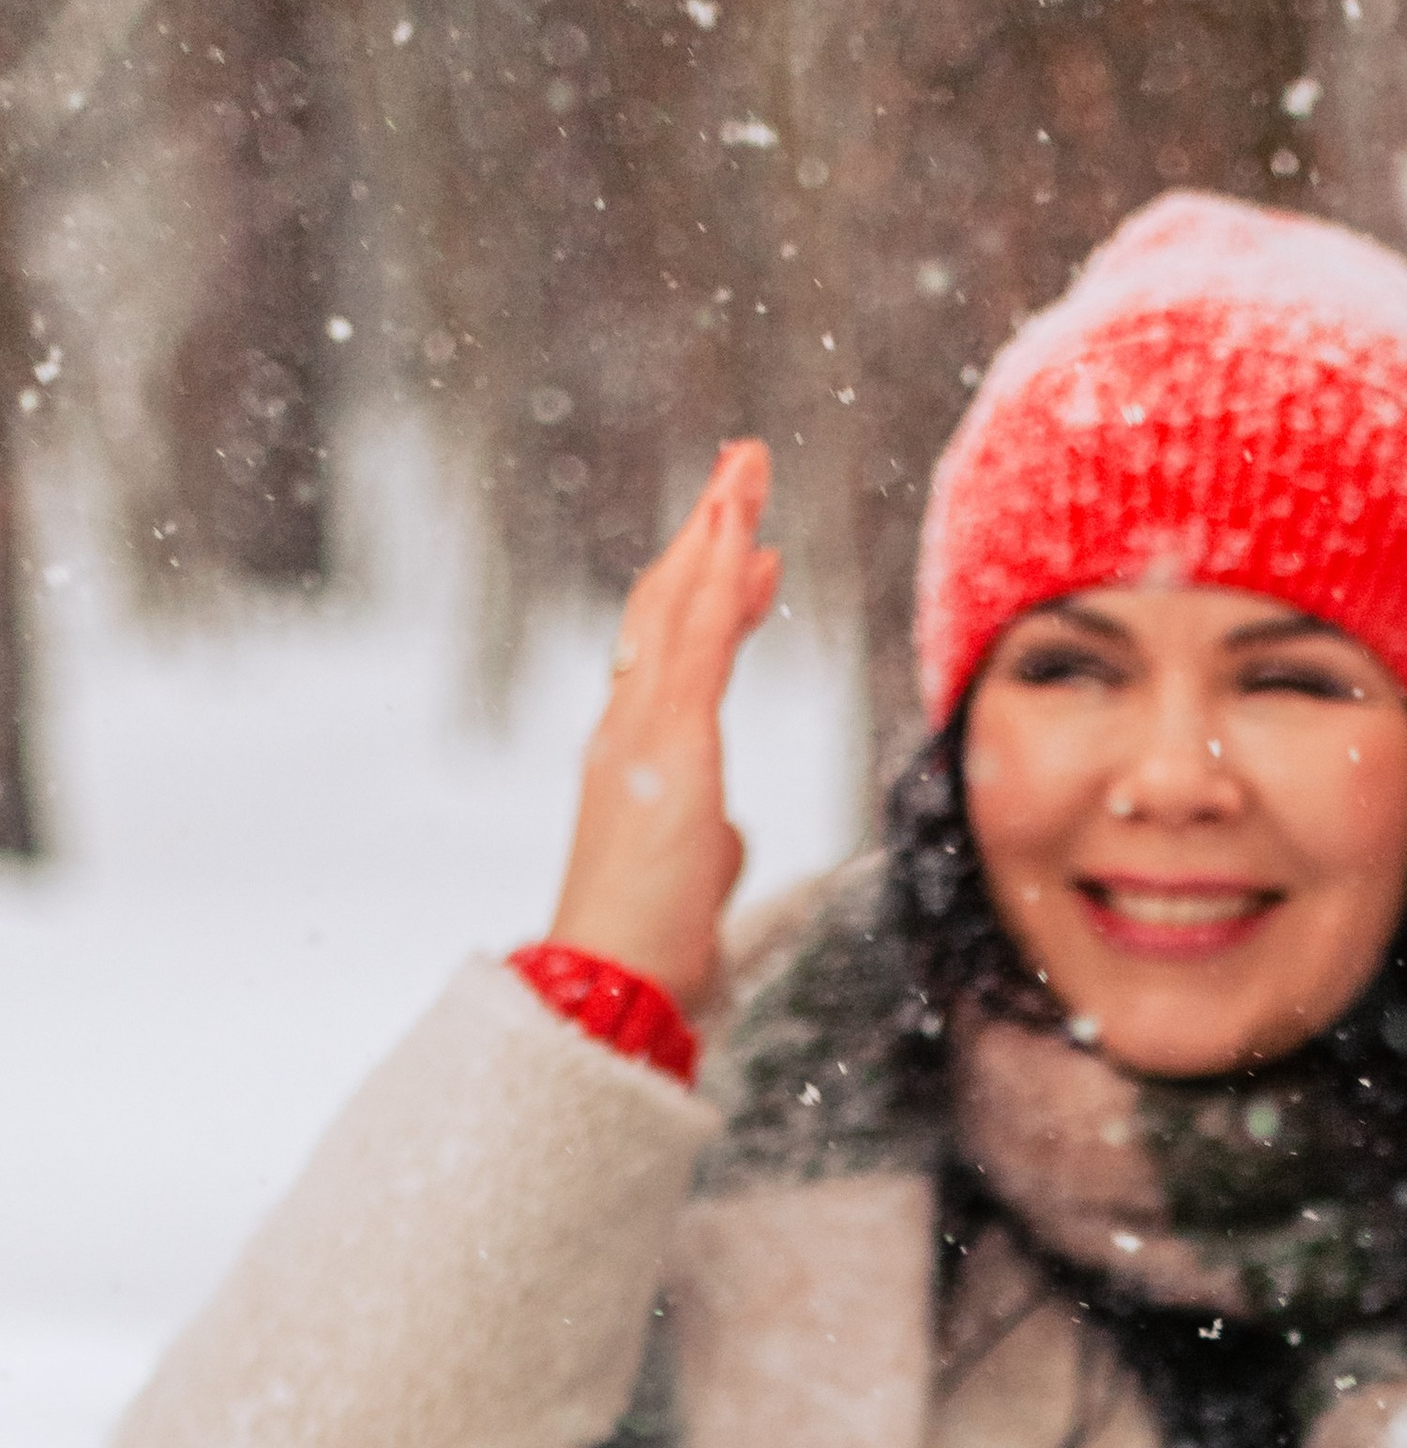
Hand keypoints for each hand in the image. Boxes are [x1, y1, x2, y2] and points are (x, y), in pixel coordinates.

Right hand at [547, 440, 781, 1014]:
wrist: (613, 983)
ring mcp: (642, 729)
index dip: (713, 600)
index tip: (752, 558)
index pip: (678, 658)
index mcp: (639, 760)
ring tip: (745, 463)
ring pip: (679, 604)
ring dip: (716, 527)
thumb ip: (710, 849)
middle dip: (709, 534)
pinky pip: (696, 639)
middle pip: (668, 607)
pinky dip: (717, 577)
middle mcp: (628, 729)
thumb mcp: (697, 884)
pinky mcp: (668, 740)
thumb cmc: (651, 951)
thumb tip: (729, 839)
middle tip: (742, 470)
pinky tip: (742, 528)